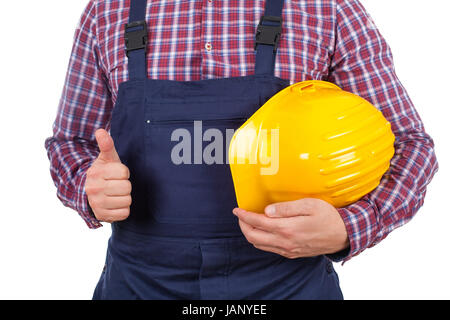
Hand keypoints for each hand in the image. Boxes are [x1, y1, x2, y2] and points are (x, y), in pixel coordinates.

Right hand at [85, 129, 131, 222]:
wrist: (87, 194)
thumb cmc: (103, 174)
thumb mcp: (105, 159)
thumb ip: (106, 145)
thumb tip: (101, 131)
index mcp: (97, 172)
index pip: (124, 172)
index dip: (123, 173)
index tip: (115, 174)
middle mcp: (95, 188)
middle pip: (127, 187)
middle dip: (124, 185)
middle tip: (116, 185)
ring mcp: (98, 203)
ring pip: (127, 200)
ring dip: (124, 197)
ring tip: (115, 194)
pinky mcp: (102, 216)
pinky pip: (124, 213)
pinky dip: (123, 210)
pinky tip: (115, 204)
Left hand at [233, 198, 348, 258]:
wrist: (344, 235)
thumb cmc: (328, 217)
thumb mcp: (309, 205)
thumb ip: (286, 208)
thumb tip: (267, 210)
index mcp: (287, 228)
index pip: (257, 223)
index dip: (244, 216)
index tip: (237, 209)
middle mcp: (285, 242)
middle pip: (253, 236)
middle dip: (243, 225)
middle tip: (241, 215)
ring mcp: (288, 250)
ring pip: (260, 245)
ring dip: (250, 233)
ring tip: (249, 222)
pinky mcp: (292, 253)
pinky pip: (270, 249)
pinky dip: (261, 240)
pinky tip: (263, 231)